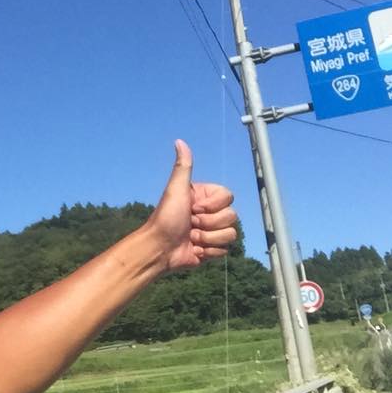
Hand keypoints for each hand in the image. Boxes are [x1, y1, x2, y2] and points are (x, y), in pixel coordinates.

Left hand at [146, 139, 236, 270]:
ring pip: (231, 234)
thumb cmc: (165, 218)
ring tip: (191, 238)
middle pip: (232, 216)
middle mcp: (210, 213)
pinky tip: (194, 249)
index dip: (213, 206)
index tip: (194, 208)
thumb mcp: (176, 189)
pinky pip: (225, 250)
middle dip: (209, 224)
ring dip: (208, 239)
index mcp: (204, 197)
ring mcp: (212, 231)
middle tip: (190, 224)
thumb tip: (179, 141)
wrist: (159, 248)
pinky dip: (209, 251)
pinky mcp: (212, 248)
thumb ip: (183, 166)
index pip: (228, 197)